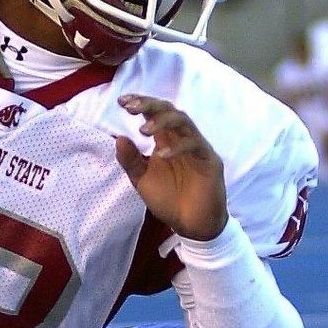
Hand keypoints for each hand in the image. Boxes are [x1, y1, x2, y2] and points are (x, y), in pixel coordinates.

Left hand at [115, 95, 227, 240]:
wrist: (191, 225)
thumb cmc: (168, 200)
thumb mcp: (142, 180)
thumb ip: (131, 161)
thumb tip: (118, 138)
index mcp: (166, 140)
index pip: (155, 114)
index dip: (140, 104)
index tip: (121, 101)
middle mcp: (182, 139)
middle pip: (169, 111)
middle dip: (150, 106)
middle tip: (131, 108)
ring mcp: (197, 147)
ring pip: (184, 122)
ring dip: (163, 121)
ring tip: (143, 130)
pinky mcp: (209, 160)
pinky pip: (195, 145)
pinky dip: (178, 147)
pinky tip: (161, 154)